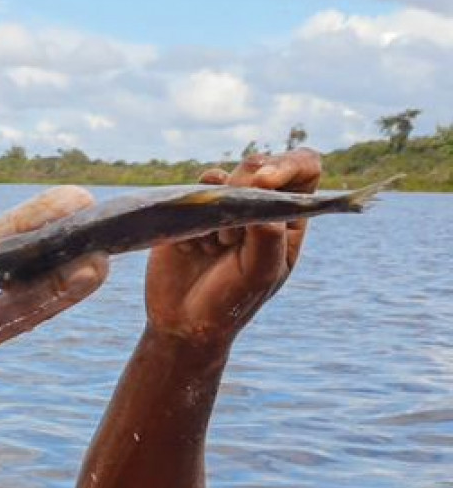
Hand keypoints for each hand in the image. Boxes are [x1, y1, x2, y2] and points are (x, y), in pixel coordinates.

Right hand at [144, 145, 321, 345]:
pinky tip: (194, 245)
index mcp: (289, 219)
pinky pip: (198, 190)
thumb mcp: (261, 274)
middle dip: (245, 190)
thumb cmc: (231, 302)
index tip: (263, 183)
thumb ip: (268, 234)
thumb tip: (259, 190)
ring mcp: (228, 205)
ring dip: (220, 208)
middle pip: (262, 165)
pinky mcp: (197, 209)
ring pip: (227, 174)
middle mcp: (262, 206)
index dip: (288, 165)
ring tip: (215, 247)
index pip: (305, 169)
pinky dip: (196, 213)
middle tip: (232, 234)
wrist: (183, 322)